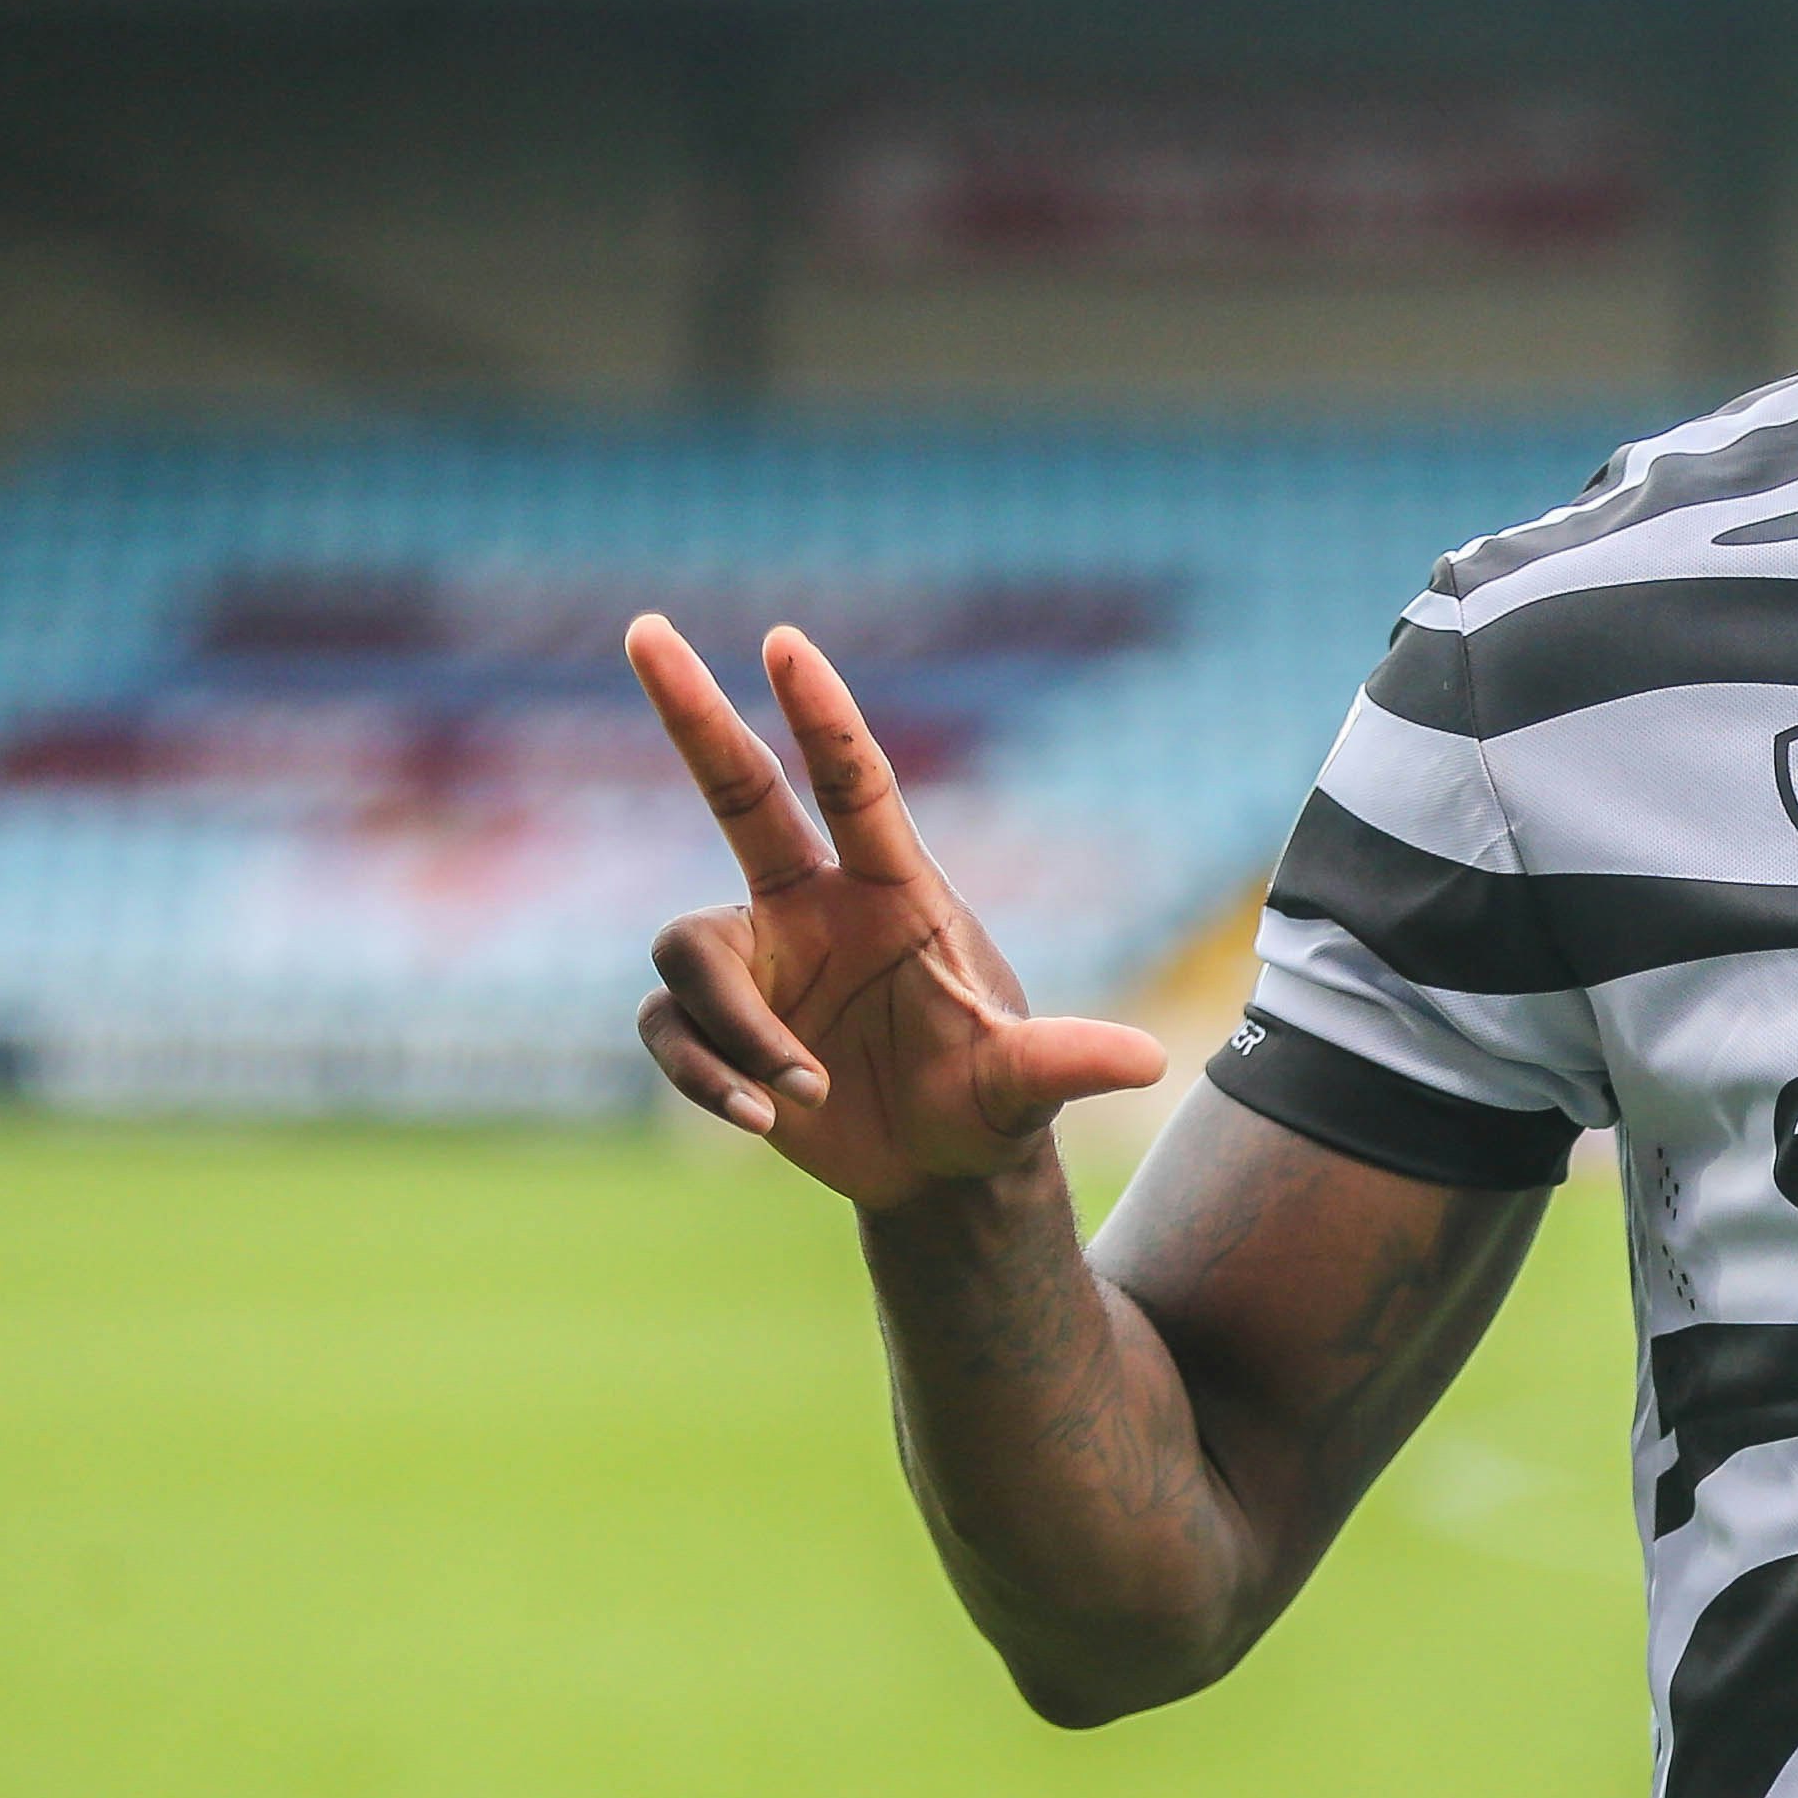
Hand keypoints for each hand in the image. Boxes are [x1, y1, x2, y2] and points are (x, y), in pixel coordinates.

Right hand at [626, 615, 1163, 1211]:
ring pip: (688, 952)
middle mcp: (812, 906)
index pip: (853, 786)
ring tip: (801, 1095)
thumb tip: (1152, 1062)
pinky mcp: (713, 1023)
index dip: (822, 714)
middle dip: (692, 712)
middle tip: (645, 627)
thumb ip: (1067, 1063)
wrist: (938, 1170)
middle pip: (738, 792)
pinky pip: (669, 1027)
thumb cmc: (989, 1102)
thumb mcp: (1027, 1083)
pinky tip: (761, 1124)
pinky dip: (704, 1075)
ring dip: (735, 1029)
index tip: (785, 641)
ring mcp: (758, 960)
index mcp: (894, 891)